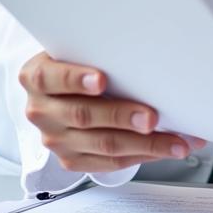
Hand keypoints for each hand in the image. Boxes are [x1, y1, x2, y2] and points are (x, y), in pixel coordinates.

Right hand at [19, 51, 204, 172]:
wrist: (59, 90)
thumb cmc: (78, 63)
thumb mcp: (78, 50)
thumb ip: (98, 52)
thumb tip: (145, 51)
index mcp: (37, 77)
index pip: (51, 78)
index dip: (76, 79)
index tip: (102, 80)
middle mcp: (41, 111)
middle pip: (83, 115)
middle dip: (122, 117)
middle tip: (151, 117)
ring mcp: (55, 139)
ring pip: (103, 145)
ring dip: (145, 144)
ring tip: (175, 141)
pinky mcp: (72, 159)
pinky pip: (111, 162)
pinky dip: (144, 155)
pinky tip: (166, 149)